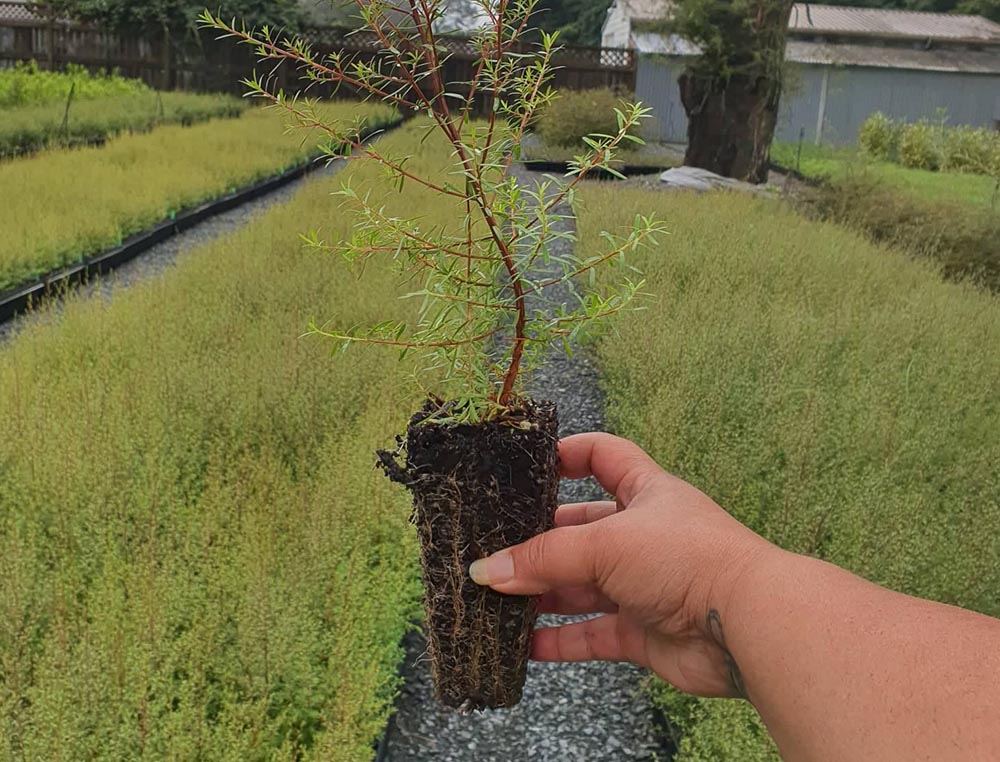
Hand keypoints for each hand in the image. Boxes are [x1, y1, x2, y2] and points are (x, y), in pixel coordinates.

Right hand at [469, 432, 774, 698]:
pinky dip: (557, 640)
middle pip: (579, 530)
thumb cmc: (688, 558)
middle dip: (538, 540)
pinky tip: (521, 645)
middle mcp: (643, 536)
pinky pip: (590, 634)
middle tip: (493, 549)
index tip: (527, 464)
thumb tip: (486, 570)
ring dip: (540, 593)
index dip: (568, 455)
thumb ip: (544, 558)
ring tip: (494, 597)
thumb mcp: (606, 543)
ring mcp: (642, 586)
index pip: (602, 457)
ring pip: (580, 586)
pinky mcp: (642, 632)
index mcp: (645, 493)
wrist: (745, 626)